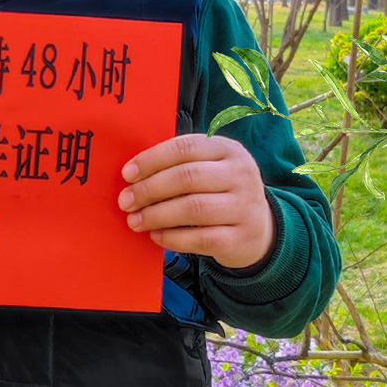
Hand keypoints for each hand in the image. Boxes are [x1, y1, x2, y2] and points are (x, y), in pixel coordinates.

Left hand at [118, 134, 275, 269]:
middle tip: (126, 201)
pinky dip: (173, 238)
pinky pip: (201, 238)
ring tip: (135, 221)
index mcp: (228, 150)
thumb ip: (179, 165)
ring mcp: (245, 207)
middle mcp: (241, 175)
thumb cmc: (221, 194)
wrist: (260, 231)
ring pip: (193, 208)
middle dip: (149, 189)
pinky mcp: (242, 238)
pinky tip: (156, 236)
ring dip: (157, 215)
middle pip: (186, 177)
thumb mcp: (210, 169)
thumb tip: (132, 176)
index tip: (127, 174)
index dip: (152, 160)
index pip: (185, 148)